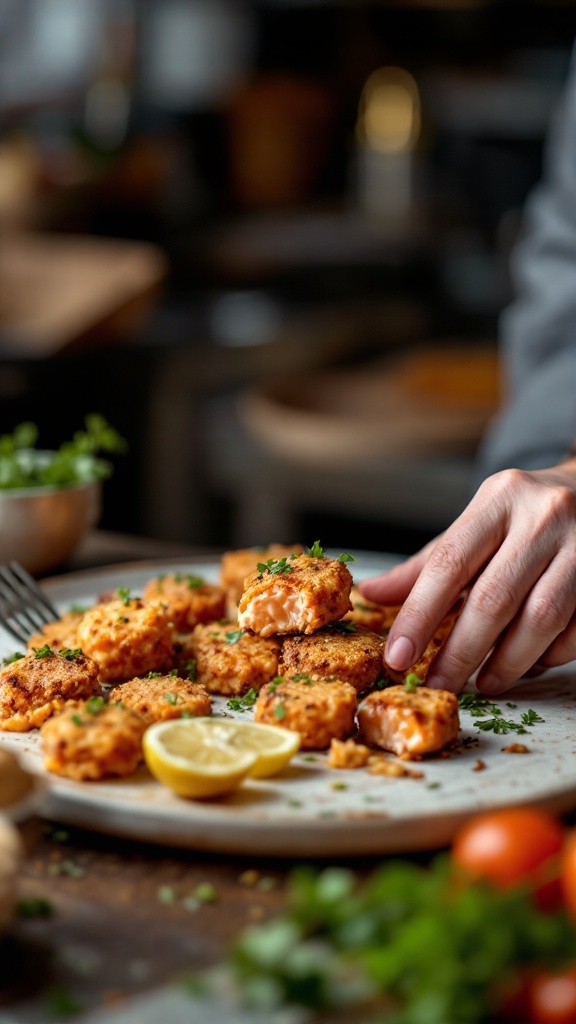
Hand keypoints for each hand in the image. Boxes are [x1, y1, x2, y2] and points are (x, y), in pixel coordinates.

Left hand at [359, 462, 575, 693]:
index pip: (449, 562)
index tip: (398, 655)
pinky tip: (526, 665)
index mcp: (499, 499)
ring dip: (507, 662)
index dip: (420, 614)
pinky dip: (547, 655)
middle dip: (460, 652)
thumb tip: (373, 595)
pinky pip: (575, 630)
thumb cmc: (524, 515)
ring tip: (483, 684)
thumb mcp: (475, 526)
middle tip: (438, 684)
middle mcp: (543, 516)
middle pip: (494, 598)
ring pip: (541, 618)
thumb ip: (427, 565)